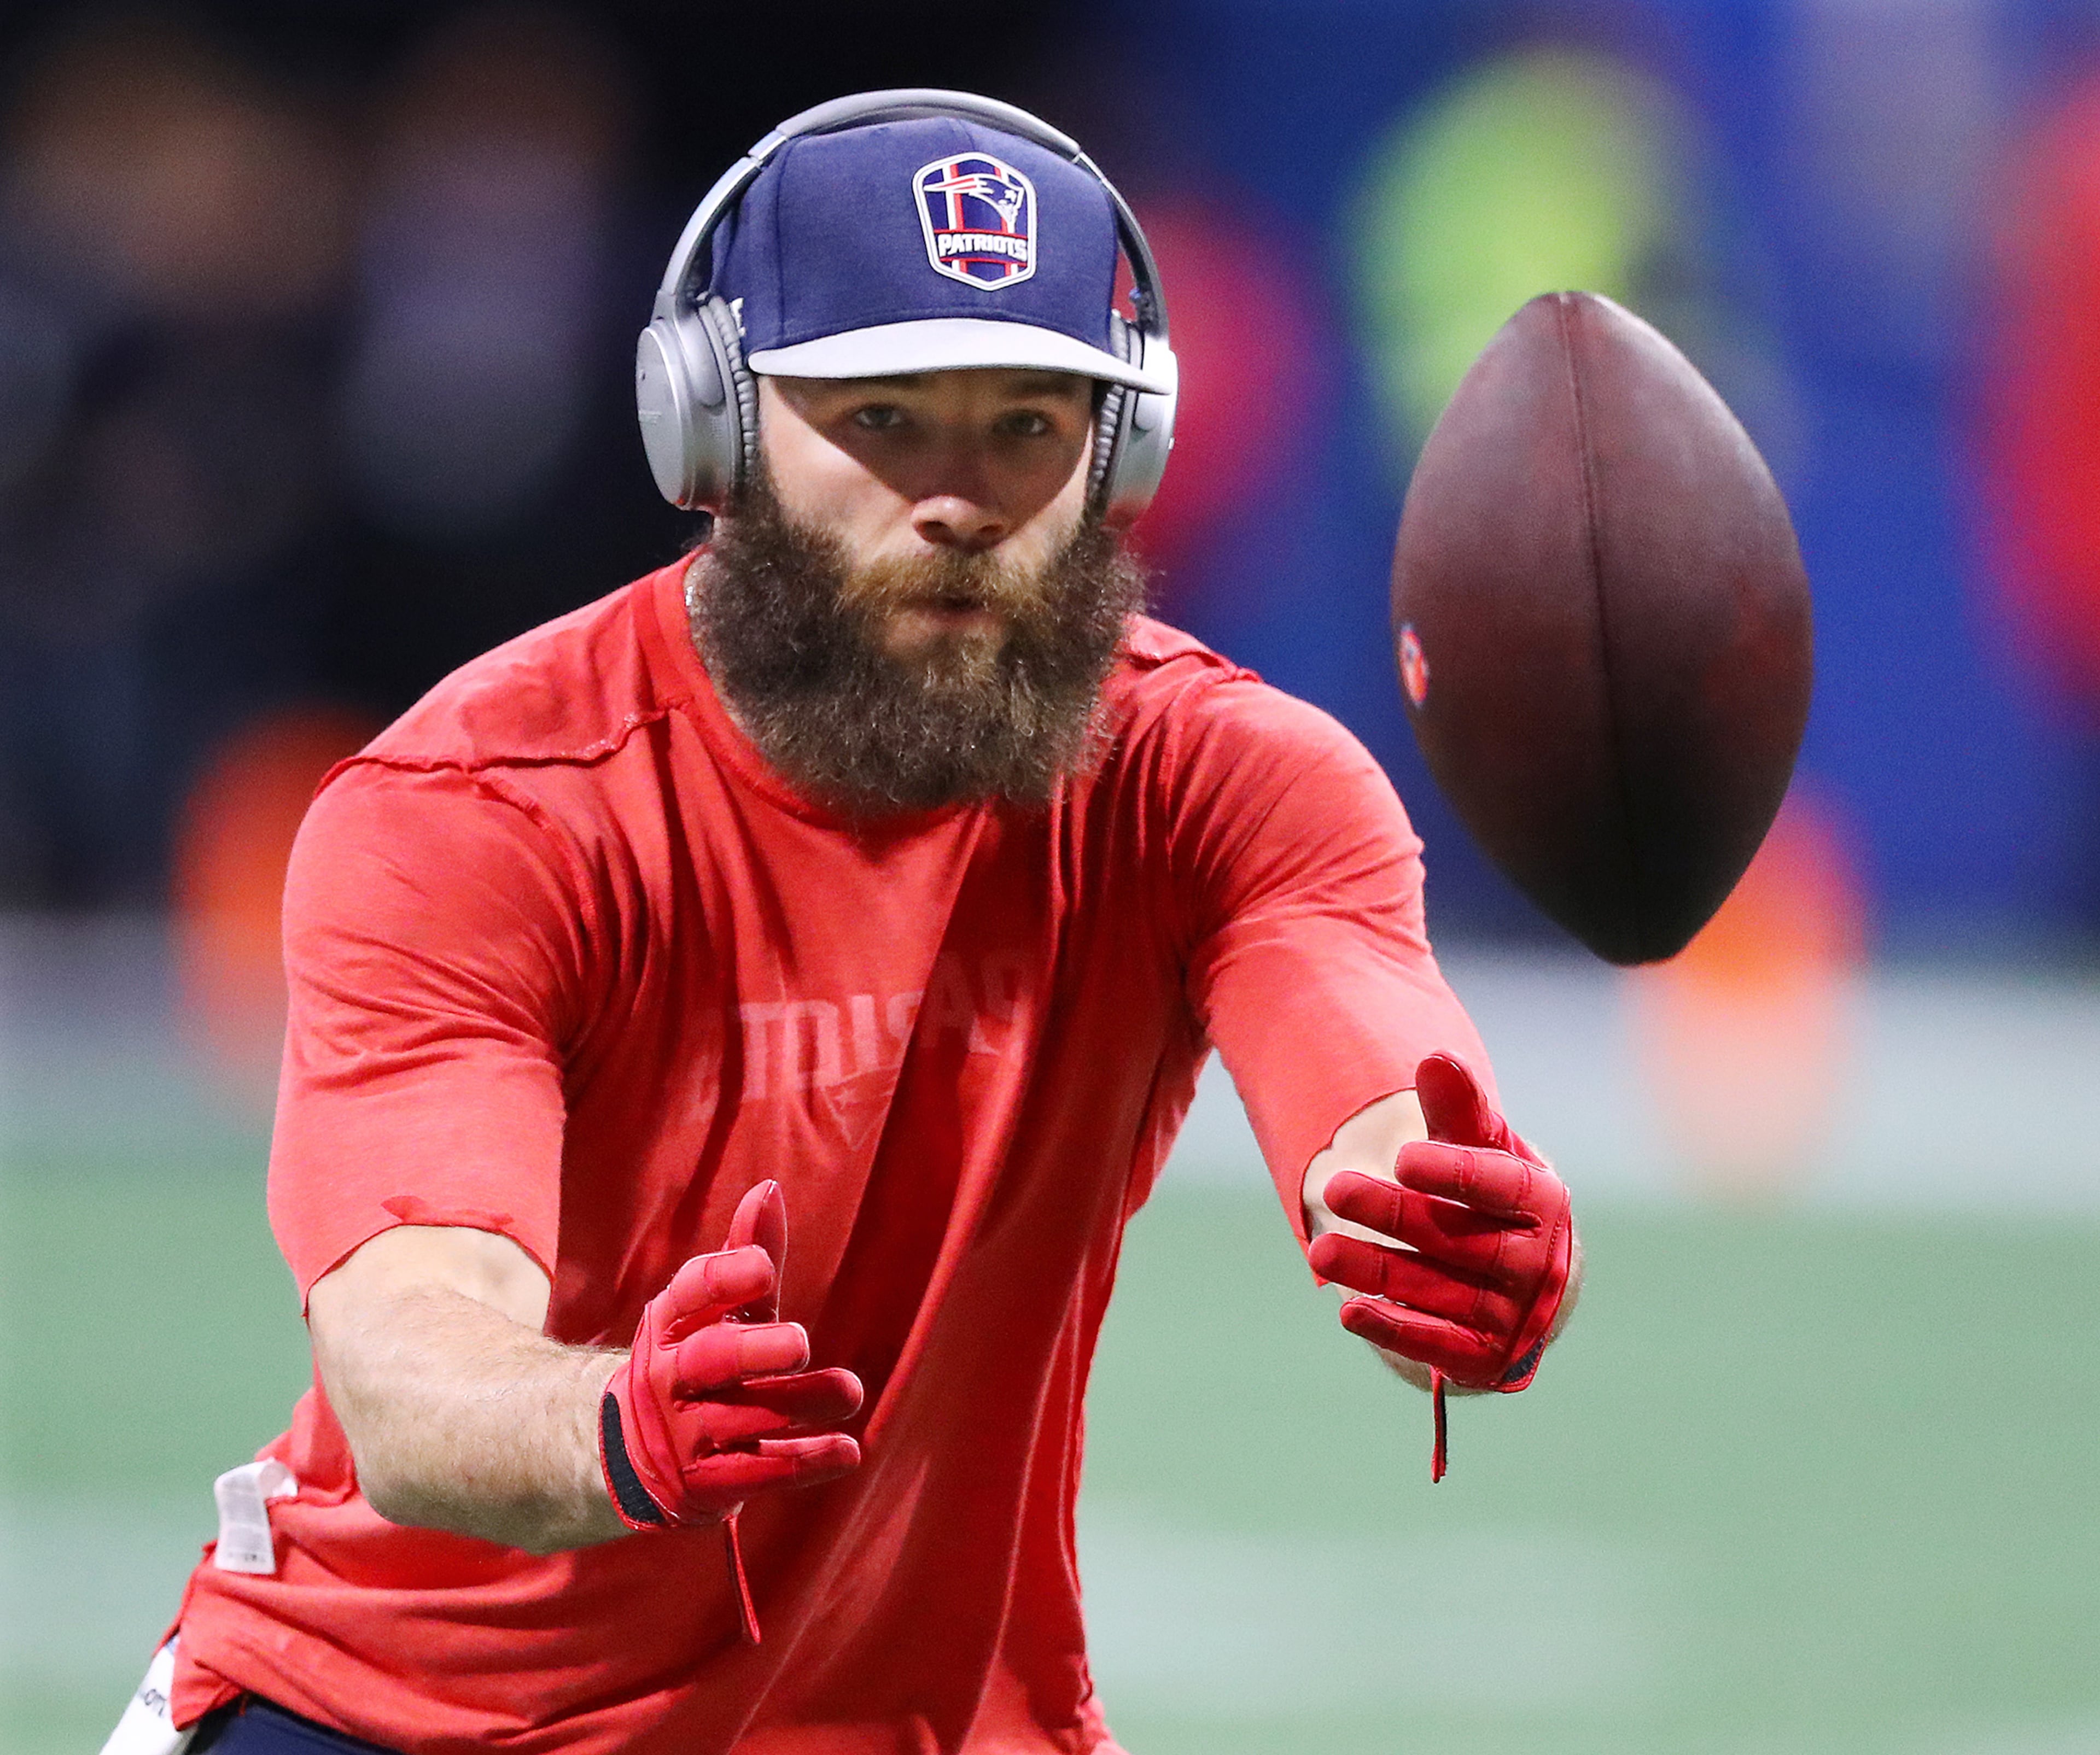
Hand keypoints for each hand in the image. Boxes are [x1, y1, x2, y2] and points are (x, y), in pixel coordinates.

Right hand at [600, 1180, 862, 1531]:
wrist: (634, 1454)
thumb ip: (747, 1255)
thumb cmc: (699, 1360)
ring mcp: (683, 1436)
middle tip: (801, 1341)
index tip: (765, 1270)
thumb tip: (769, 1188)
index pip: (689, 1297)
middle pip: (709, 1361)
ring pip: (740, 1419)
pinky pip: (758, 1475)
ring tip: (850, 1390)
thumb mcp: (719, 1311)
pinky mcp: (705, 1487)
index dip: (724, 1280)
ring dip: (798, 1405)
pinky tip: (849, 1450)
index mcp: (670, 1325)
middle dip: (752, 1351)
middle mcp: (667, 1379)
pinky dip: (805, 1463)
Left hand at [1308, 1054, 1572, 1391]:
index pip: (1505, 1189)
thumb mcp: (1477, 1148)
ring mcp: (1512, 1317)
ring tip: (1319, 1247)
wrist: (1510, 1276)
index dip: (1457, 1174)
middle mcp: (1536, 1265)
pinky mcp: (1483, 1358)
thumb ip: (1458, 1110)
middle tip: (1334, 1187)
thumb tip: (1437, 1058)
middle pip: (1460, 1240)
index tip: (1403, 1155)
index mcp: (1543, 1205)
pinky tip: (1349, 1312)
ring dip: (1378, 1270)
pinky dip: (1395, 1329)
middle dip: (1395, 1214)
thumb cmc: (1487, 1196)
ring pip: (1440, 1292)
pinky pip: (1438, 1346)